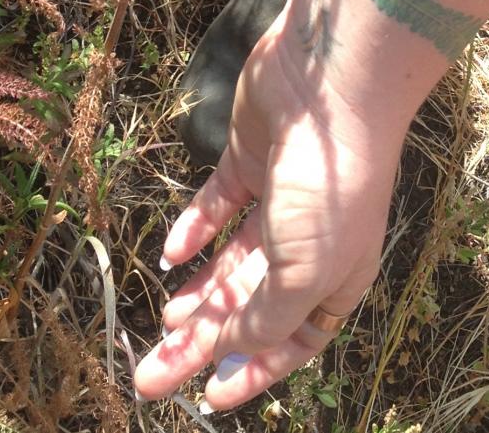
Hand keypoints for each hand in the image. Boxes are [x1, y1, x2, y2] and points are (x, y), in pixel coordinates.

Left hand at [133, 16, 402, 411]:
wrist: (330, 90)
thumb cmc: (329, 189)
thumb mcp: (304, 273)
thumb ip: (266, 321)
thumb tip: (231, 348)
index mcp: (336, 277)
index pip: (293, 339)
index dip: (255, 371)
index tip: (209, 398)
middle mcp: (307, 244)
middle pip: (250, 306)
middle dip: (203, 343)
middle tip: (152, 376)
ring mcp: (277, 201)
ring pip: (229, 261)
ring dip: (197, 293)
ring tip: (162, 323)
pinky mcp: (248, 162)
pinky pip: (216, 206)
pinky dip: (193, 229)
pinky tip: (169, 254)